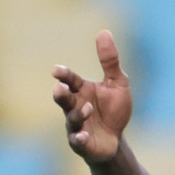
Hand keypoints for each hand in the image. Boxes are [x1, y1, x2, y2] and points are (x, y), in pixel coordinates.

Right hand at [52, 30, 131, 163]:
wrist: (116, 140)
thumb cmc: (113, 110)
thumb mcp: (117, 84)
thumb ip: (109, 61)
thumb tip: (104, 31)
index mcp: (81, 90)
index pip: (69, 79)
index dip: (63, 75)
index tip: (57, 71)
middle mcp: (74, 106)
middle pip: (63, 98)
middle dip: (60, 94)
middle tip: (60, 88)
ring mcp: (76, 125)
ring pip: (71, 119)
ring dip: (78, 114)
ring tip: (88, 108)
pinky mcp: (81, 143)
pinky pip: (77, 141)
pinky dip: (79, 138)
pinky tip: (84, 136)